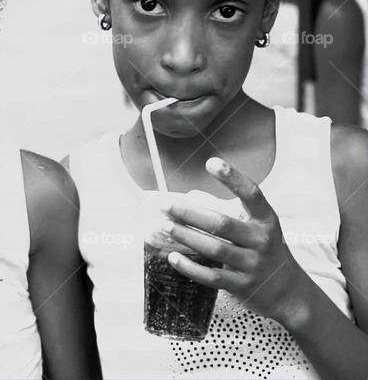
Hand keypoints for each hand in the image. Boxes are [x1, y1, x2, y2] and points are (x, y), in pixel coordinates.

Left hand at [160, 158, 310, 326]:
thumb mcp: (255, 226)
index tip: (211, 162)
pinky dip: (190, 267)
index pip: (252, 194)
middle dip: (190, 213)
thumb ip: (226, 209)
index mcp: (265, 220)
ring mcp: (252, 264)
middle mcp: (261, 240)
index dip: (233, 178)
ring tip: (165, 226)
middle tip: (165, 205)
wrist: (288, 291)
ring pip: (214, 248)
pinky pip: (212, 276)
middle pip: (222, 223)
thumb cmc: (263, 248)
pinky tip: (173, 257)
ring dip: (186, 237)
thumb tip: (191, 196)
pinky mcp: (241, 285)